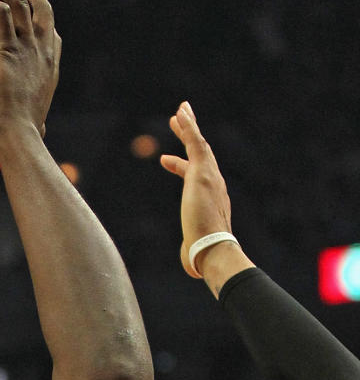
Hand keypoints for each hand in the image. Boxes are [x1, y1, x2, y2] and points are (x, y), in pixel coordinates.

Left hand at [0, 0, 60, 142]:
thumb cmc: (23, 136)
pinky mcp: (9, 48)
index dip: (44, 13)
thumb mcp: (34, 125)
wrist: (20, 133)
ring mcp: (28, 46)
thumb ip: (36, 122)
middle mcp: (43, 50)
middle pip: (39, 5)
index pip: (51, 32)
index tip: (35, 1)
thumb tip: (37, 135)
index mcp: (49, 65)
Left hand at [161, 102, 241, 279]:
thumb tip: (192, 268)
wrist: (212, 248)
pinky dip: (188, 127)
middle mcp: (214, 185)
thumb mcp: (195, 250)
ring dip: (189, 126)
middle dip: (190, 137)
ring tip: (180, 110)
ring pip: (199, 144)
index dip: (180, 167)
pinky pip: (195, 142)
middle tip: (180, 120)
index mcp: (212, 200)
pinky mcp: (203, 171)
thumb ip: (192, 253)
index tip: (166, 161)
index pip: (195, 178)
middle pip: (201, 154)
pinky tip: (180, 113)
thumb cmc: (204, 254)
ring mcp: (210, 176)